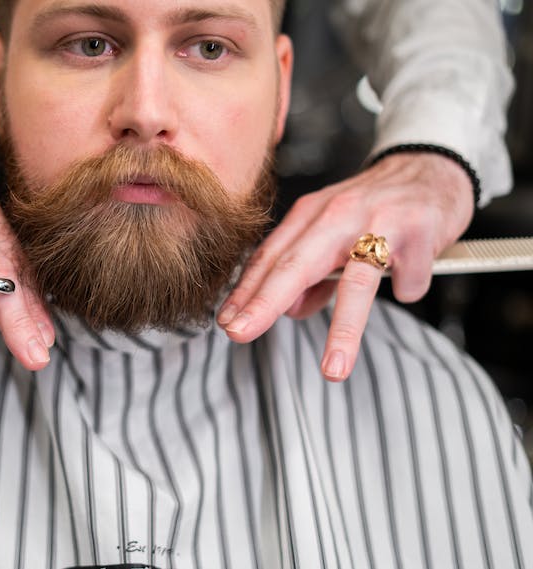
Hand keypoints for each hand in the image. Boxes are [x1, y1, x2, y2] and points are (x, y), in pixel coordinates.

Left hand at [217, 152, 474, 380]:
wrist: (433, 166)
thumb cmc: (377, 207)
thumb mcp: (333, 232)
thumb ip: (311, 274)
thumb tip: (289, 310)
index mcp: (311, 215)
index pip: (270, 257)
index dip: (246, 291)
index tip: (226, 321)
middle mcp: (338, 214)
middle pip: (296, 264)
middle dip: (264, 302)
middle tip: (239, 333)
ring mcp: (379, 220)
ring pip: (355, 281)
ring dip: (343, 330)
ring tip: (333, 368)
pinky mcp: (419, 230)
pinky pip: (408, 280)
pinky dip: (408, 288)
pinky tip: (409, 280)